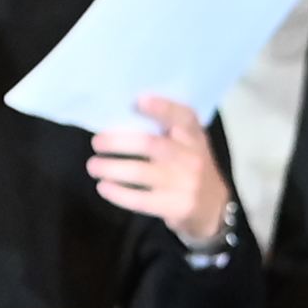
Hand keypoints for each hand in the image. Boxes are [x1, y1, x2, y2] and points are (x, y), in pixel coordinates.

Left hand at [87, 99, 234, 252]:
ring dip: (111, 168)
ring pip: (140, 172)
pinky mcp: (176, 206)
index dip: (161, 108)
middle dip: (118, 142)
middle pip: (150, 144)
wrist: (214, 207)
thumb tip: (122, 116)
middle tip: (96, 142)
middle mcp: (192, 157)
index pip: (182, 116)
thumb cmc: (190, 167)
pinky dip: (117, 193)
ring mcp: (185, 183)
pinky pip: (140, 200)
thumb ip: (167, 130)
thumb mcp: (190, 143)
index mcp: (194, 135)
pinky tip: (103, 187)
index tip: (138, 100)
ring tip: (93, 166)